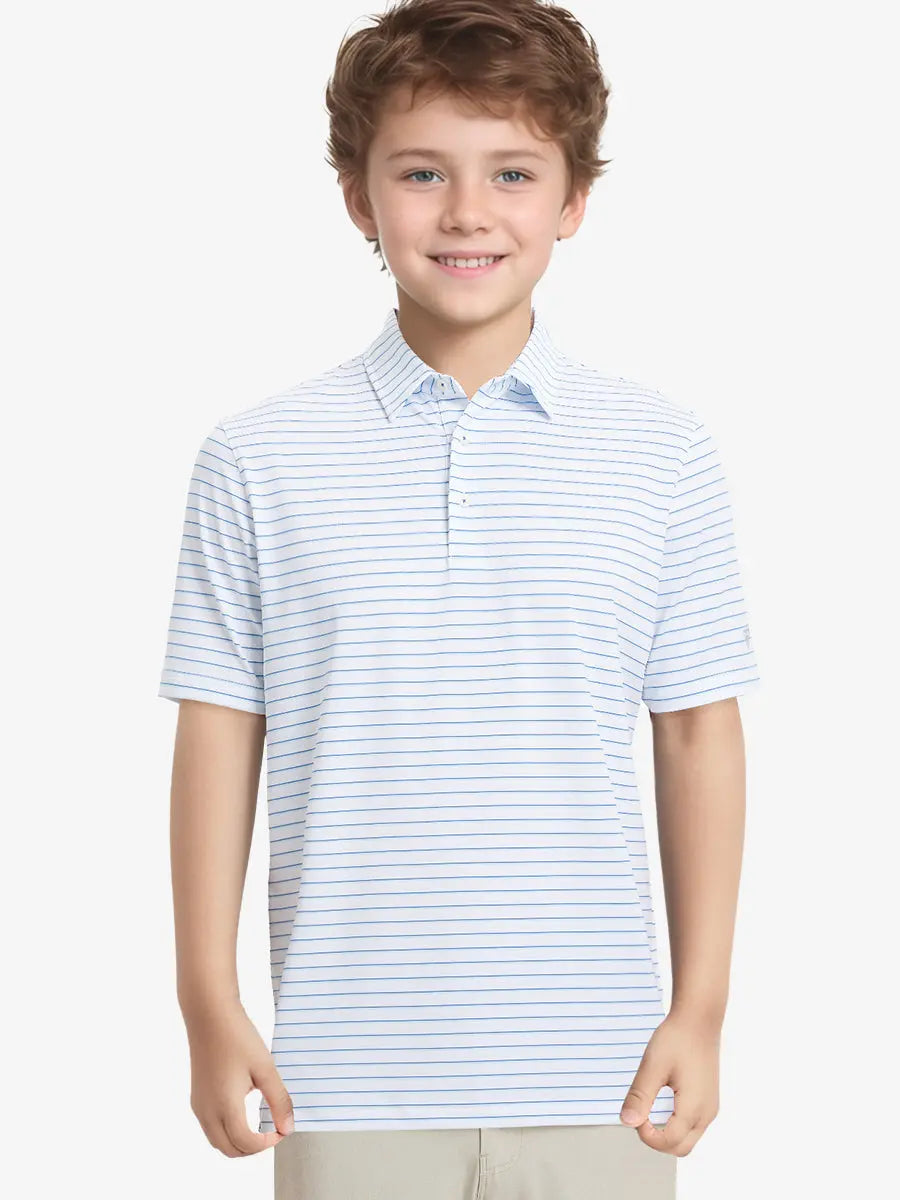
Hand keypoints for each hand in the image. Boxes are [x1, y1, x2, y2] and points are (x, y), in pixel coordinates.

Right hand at [183, 999, 294, 1156]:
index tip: (282, 1129)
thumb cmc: (237, 1037)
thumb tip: (287, 1127)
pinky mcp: (196, 1098)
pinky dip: (227, 1131)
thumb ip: (279, 1100)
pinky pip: (211, 1127)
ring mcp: (199, 1106)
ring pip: (218, 1141)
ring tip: (259, 1125)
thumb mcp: (265, 1068)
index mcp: (225, 1106)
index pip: (246, 1144)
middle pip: (230, 1150)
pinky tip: (242, 1113)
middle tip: (272, 1131)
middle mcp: (207, 1112)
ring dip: (239, 1142)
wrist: (209, 1015)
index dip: (268, 1143)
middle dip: (253, 1148)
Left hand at [618, 1009, 720, 1155]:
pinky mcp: (709, 1100)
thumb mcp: (652, 1066)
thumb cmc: (677, 1039)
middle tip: (640, 1115)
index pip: (669, 1142)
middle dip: (657, 1140)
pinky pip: (693, 1126)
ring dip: (667, 1133)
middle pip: (680, 1148)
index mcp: (694, 1108)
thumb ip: (640, 1097)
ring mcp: (710, 1108)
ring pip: (688, 1139)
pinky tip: (662, 1102)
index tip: (635, 1114)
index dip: (647, 1136)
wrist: (699, 1019)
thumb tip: (627, 1122)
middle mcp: (707, 1113)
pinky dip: (676, 1124)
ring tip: (649, 1108)